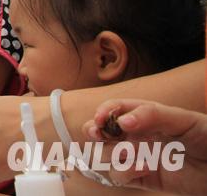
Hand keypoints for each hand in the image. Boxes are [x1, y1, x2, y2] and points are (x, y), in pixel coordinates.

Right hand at [82, 99, 206, 194]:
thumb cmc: (206, 137)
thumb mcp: (183, 119)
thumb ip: (152, 115)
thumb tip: (122, 121)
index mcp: (145, 117)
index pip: (115, 109)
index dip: (104, 111)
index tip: (101, 118)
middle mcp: (137, 136)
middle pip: (101, 131)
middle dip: (93, 130)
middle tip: (97, 133)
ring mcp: (138, 157)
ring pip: (106, 154)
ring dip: (115, 153)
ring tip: (135, 153)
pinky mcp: (143, 178)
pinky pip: (120, 176)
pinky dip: (127, 172)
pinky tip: (145, 167)